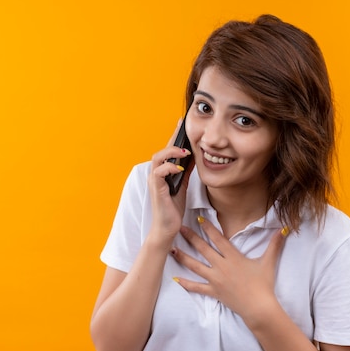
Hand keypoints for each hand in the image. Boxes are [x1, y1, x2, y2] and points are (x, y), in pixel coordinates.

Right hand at [147, 119, 193, 243]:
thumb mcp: (183, 184)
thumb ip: (186, 170)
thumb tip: (194, 155)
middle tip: (183, 126)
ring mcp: (155, 181)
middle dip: (173, 137)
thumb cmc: (173, 207)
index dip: (175, 136)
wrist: (168, 227)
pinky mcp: (156, 189)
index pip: (169, 150)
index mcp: (163, 172)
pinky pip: (159, 172)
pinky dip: (169, 167)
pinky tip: (179, 168)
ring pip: (158, 158)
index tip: (183, 123)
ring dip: (171, 152)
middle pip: (162, 149)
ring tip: (185, 151)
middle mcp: (156, 174)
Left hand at [171, 217, 287, 322]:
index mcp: (234, 257)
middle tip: (179, 228)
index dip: (209, 228)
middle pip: (203, 249)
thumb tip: (284, 229)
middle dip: (190, 237)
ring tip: (172, 249)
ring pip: (195, 266)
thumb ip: (275, 244)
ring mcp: (216, 279)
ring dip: (183, 257)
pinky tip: (175, 279)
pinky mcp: (213, 292)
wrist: (258, 307)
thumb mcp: (268, 262)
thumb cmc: (264, 285)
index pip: (219, 239)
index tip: (198, 219)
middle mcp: (222, 266)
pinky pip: (197, 287)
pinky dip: (186, 283)